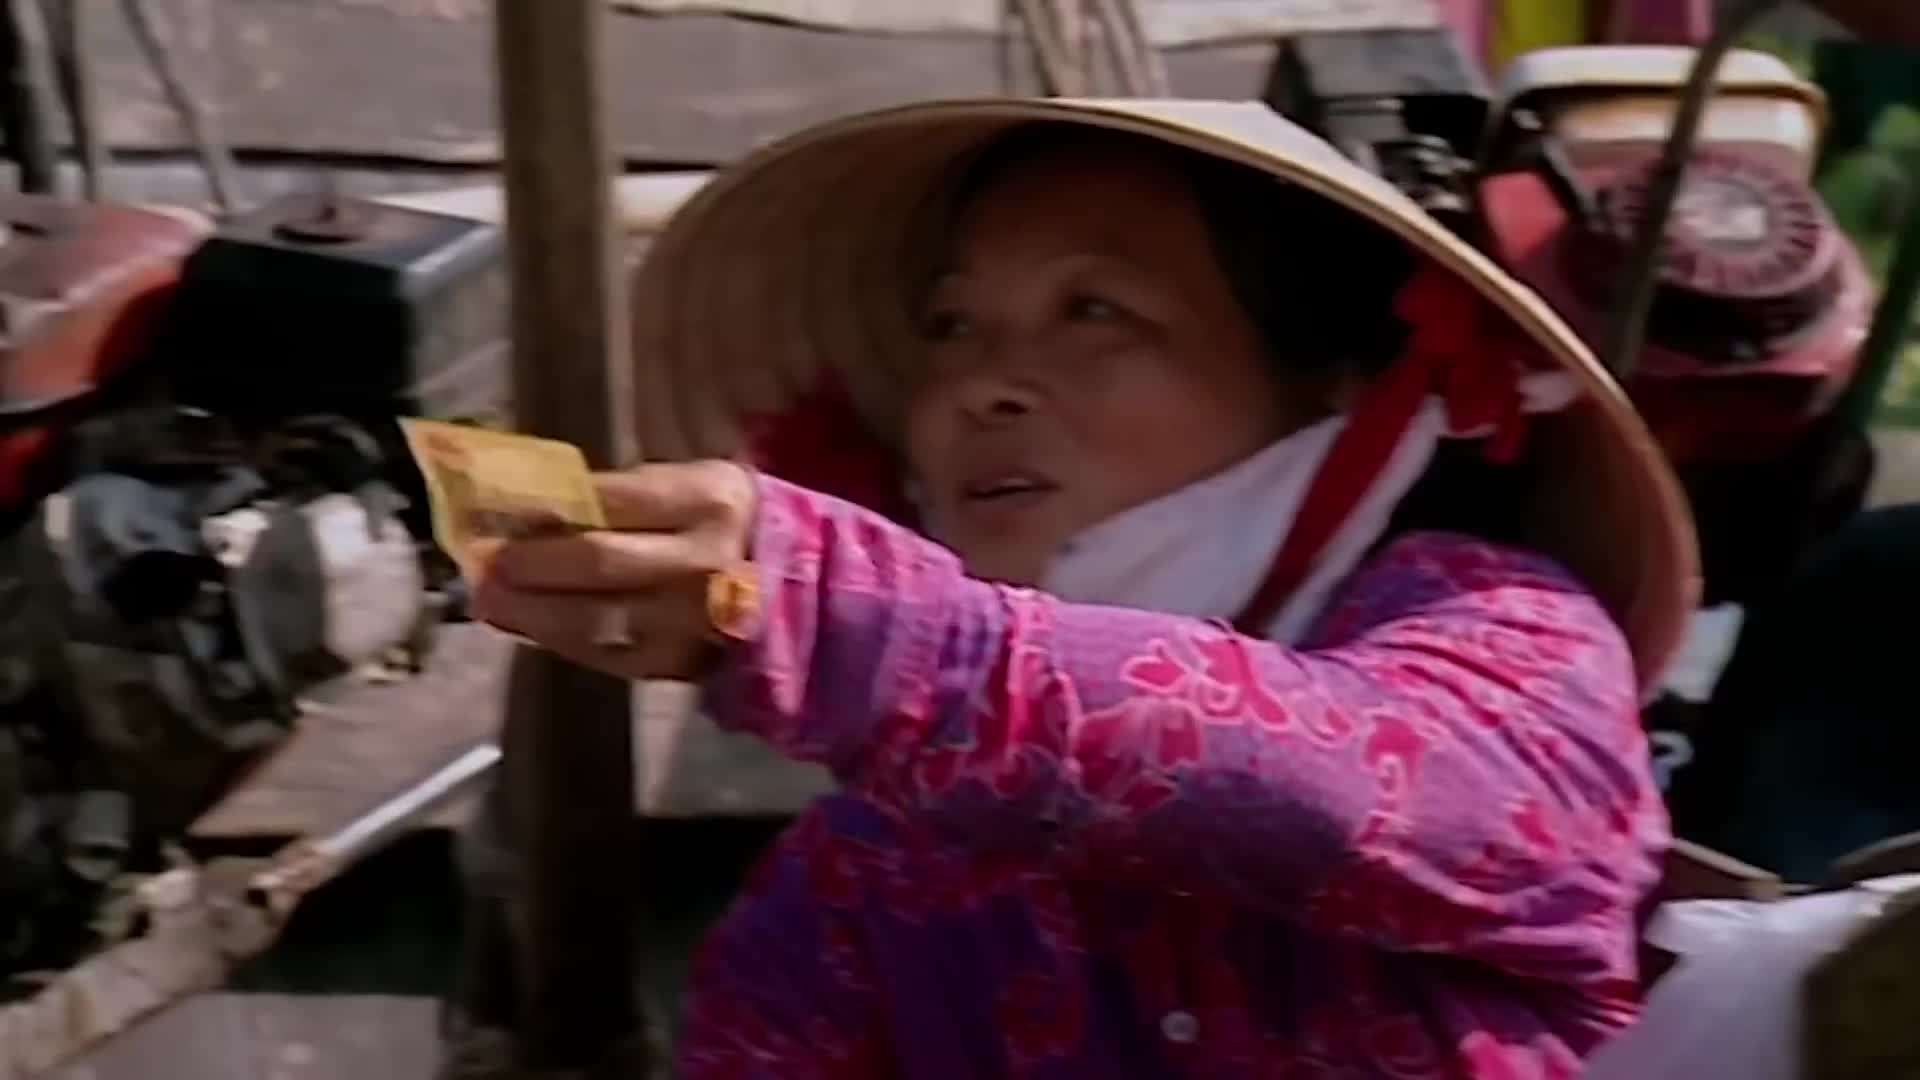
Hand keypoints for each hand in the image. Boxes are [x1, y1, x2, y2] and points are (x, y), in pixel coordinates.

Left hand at [469, 460, 758, 680]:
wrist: (798, 590)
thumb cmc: (728, 524)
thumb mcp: (694, 485)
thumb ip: (625, 496)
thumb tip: (534, 512)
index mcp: (709, 499)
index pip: (612, 499)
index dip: (549, 504)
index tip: (500, 507)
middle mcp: (703, 561)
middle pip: (600, 561)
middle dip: (531, 563)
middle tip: (484, 562)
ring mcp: (691, 620)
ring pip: (594, 619)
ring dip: (530, 612)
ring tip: (490, 601)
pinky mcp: (678, 664)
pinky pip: (604, 656)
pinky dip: (558, 642)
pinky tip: (530, 627)